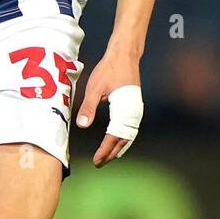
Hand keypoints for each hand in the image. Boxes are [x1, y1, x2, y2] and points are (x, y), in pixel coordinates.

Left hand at [75, 48, 142, 166]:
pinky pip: (130, 128)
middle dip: (111, 153)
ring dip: (118, 148)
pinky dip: (123, 139)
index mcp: (124, 109)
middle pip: (124, 139)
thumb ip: (88, 107)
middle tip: (99, 163)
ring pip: (129, 135)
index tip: (97, 160)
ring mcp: (136, 110)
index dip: (105, 150)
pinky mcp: (134, 107)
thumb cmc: (109, 69)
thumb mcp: (95, 87)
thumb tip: (82, 125)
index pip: (114, 136)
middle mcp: (133, 112)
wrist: (125, 55)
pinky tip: (116, 142)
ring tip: (107, 157)